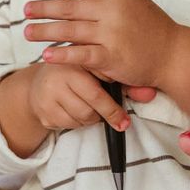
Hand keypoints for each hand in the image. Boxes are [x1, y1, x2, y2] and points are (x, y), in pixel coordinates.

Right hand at [7, 62, 132, 134]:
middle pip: (89, 110)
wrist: (40, 83)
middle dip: (104, 115)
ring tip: (90, 107)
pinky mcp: (43, 113)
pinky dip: (77, 123)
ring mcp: (47, 96)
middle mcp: (58, 78)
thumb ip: (125, 82)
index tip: (124, 122)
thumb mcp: (98, 71)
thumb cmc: (77, 74)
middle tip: (116, 119)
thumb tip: (150, 94)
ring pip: (80, 120)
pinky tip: (75, 111)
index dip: (113, 109)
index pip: (97, 93)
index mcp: (74, 63)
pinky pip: (68, 126)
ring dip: (90, 119)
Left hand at [24, 0, 180, 90]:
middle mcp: (112, 9)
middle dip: (43, 8)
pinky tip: (46, 55)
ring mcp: (112, 33)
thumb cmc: (149, 25)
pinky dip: (61, 54)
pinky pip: (80, 54)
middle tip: (26, 11)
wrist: (173, 52)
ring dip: (45, 31)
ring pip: (70, 30)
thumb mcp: (130, 0)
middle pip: (69, 7)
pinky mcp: (111, 56)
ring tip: (28, 32)